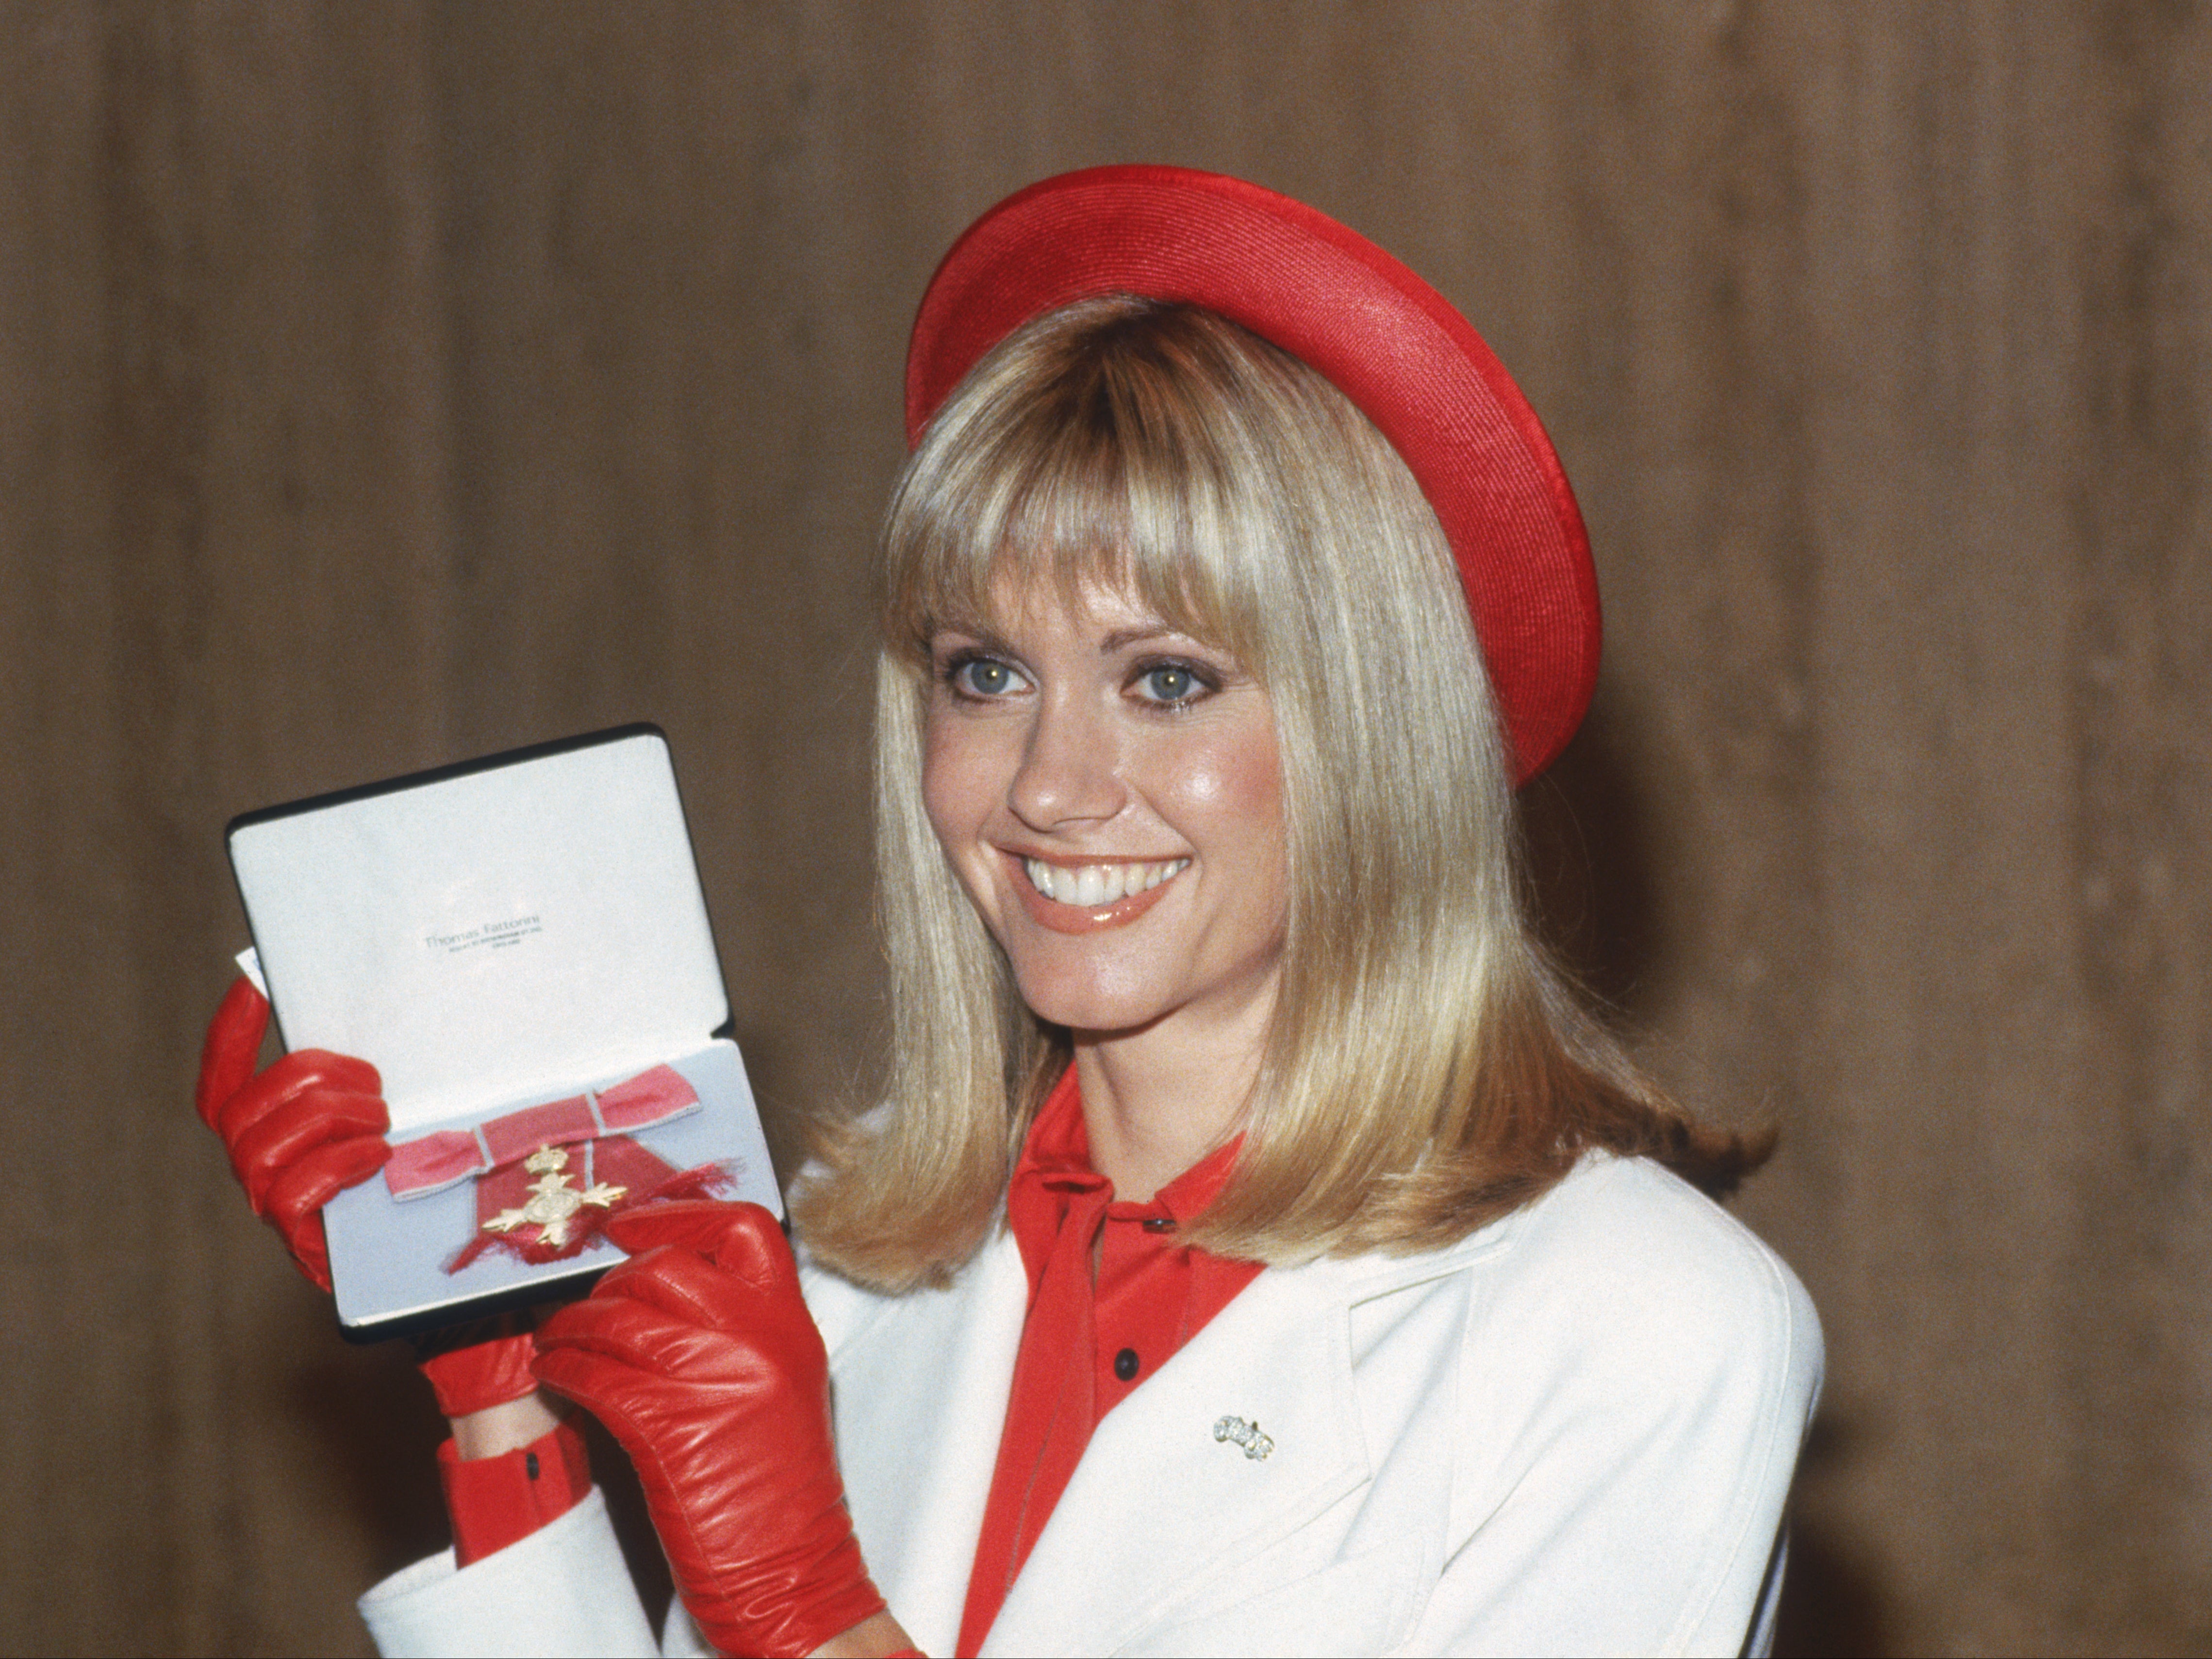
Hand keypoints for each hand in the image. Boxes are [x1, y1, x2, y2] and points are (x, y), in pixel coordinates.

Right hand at [195, 977, 546, 1422]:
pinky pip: (289, 1194)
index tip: (255, 980)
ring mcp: (284, 1217)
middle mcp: (270, 1179)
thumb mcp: (432, 1131)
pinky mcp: (309, 1250)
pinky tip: (376, 1158)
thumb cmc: (456, 1200)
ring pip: (258, 1150)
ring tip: (380, 1122)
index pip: (226, 1085)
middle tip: (373, 1084)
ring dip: (324, 1120)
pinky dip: (332, 1165)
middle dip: (305, 1080)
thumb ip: (406, 1092)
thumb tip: (428, 1014)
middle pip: (241, 1111)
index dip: (230, 1035)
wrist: (475, 1294)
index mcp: (287, 1142)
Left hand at [531, 1201, 889, 1657]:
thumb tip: (662, 1288)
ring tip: (556, 1340)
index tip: (634, 1225)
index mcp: (792, 1324)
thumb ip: (741, 1330)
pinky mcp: (672, 1428)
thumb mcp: (782, 1385)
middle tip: (588, 1303)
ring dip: (573, 1327)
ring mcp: (717, 1380)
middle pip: (666, 1267)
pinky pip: (599, 1376)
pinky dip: (567, 1370)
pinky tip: (557, 1375)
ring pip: (621, 1321)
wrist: (794, 1569)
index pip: (743, 1228)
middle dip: (611, 1282)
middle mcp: (760, 1339)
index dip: (680, 1215)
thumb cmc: (781, 1487)